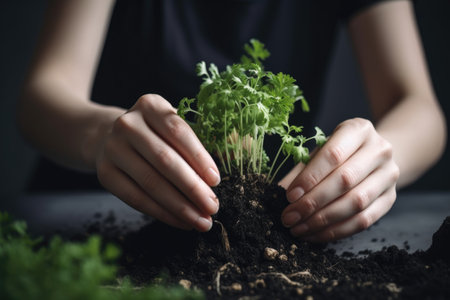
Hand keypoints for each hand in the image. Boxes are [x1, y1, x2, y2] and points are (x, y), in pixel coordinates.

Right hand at [95, 94, 220, 231]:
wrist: (109, 137)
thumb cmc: (155, 133)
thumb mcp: (173, 126)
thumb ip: (201, 140)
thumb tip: (235, 158)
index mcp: (150, 105)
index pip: (178, 132)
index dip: (199, 158)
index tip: (216, 181)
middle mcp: (127, 124)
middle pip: (165, 160)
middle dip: (192, 188)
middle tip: (213, 207)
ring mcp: (112, 148)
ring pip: (151, 182)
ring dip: (180, 206)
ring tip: (201, 221)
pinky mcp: (105, 173)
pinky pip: (136, 198)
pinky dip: (162, 213)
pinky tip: (181, 221)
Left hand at [280, 118, 398, 241]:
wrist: (374, 156)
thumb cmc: (338, 152)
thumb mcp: (319, 151)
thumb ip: (301, 170)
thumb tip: (278, 193)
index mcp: (359, 130)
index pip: (333, 154)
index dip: (310, 177)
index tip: (289, 196)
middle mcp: (380, 150)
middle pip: (345, 180)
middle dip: (313, 202)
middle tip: (289, 217)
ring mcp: (389, 175)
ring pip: (356, 203)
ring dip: (323, 220)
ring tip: (299, 228)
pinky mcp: (390, 199)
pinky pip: (364, 221)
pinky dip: (337, 231)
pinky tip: (315, 234)